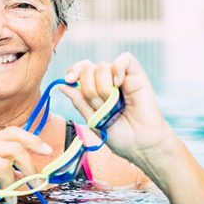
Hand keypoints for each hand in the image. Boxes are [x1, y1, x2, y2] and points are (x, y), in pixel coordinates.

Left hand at [60, 52, 174, 162]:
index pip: (80, 70)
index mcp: (95, 90)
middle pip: (87, 67)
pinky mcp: (137, 75)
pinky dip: (118, 69)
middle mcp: (107, 81)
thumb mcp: (93, 120)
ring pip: (102, 66)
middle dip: (89, 88)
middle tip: (99, 105)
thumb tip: (61, 85)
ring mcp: (121, 77)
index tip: (69, 80)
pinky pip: (125, 59)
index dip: (73, 71)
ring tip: (113, 103)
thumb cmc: (119, 135)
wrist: (141, 145)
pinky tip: (119, 84)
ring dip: (102, 87)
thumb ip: (79, 101)